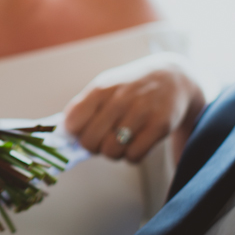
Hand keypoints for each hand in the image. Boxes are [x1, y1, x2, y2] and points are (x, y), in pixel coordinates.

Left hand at [63, 53, 204, 162]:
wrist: (173, 78)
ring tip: (120, 141)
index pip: (72, 122)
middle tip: (103, 139)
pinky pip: (134, 156)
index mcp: (101, 88)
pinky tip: (135, 144)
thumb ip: (82, 107)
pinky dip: (131, 156)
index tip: (83, 131)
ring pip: (111, 151)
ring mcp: (141, 111)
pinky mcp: (160, 125)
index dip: (74, 133)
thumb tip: (62, 131)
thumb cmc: (130, 87)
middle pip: (90, 141)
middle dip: (93, 146)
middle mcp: (120, 98)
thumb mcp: (104, 87)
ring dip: (113, 152)